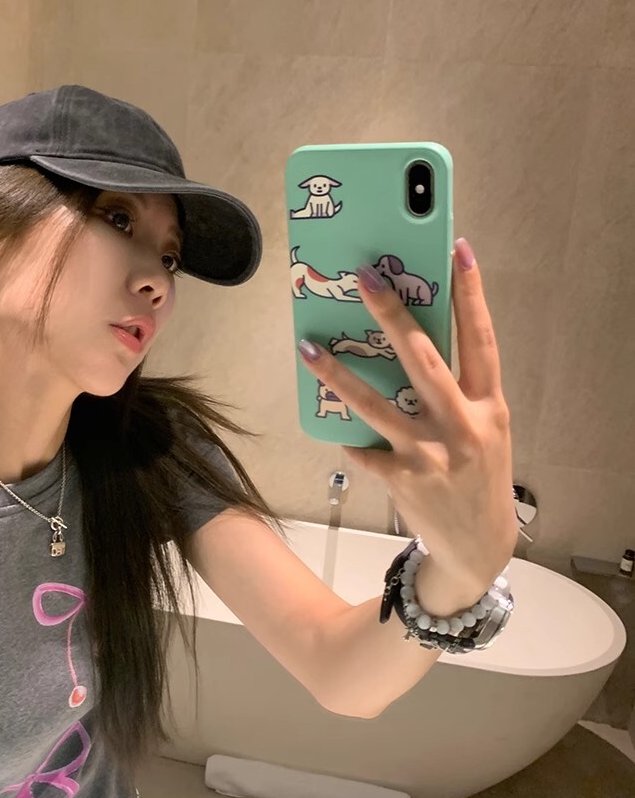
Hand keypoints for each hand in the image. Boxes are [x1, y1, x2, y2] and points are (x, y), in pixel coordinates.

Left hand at [298, 238, 516, 593]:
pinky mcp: (405, 479)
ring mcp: (432, 454)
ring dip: (339, 375)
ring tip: (309, 348)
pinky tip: (334, 429)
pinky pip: (364, 448)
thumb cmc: (478, 477)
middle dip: (393, 314)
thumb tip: (413, 344)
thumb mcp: (485, 431)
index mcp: (488, 407)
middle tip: (366, 277)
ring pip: (377, 404)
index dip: (471, 294)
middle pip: (424, 359)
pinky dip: (348, 438)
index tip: (458, 250)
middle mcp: (463, 426)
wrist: (478, 547)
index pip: (481, 339)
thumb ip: (460, 393)